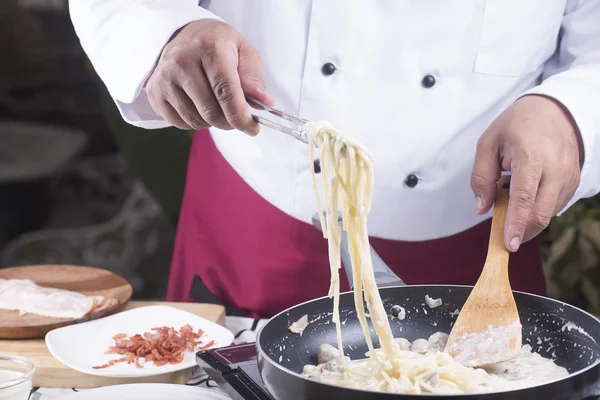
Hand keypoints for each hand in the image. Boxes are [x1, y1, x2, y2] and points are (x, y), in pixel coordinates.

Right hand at [146, 20, 273, 133]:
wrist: (183, 36)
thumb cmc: (218, 46)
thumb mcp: (243, 51)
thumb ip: (253, 78)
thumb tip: (263, 103)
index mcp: (208, 48)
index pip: (226, 92)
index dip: (241, 116)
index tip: (252, 128)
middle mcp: (181, 62)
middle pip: (211, 112)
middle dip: (230, 122)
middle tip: (237, 116)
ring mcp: (164, 78)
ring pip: (196, 120)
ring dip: (212, 121)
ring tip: (216, 103)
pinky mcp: (154, 93)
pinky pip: (181, 123)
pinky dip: (196, 121)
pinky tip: (199, 104)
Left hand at [470, 95, 582, 251]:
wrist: (554, 110)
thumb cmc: (517, 125)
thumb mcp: (488, 143)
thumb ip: (481, 177)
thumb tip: (482, 208)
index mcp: (531, 156)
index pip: (524, 197)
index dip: (516, 223)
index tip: (508, 243)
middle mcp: (555, 168)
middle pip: (540, 213)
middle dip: (521, 231)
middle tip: (504, 237)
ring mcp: (568, 176)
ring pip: (548, 214)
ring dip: (528, 220)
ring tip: (512, 201)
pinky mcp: (573, 182)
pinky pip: (555, 207)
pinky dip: (538, 210)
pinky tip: (526, 198)